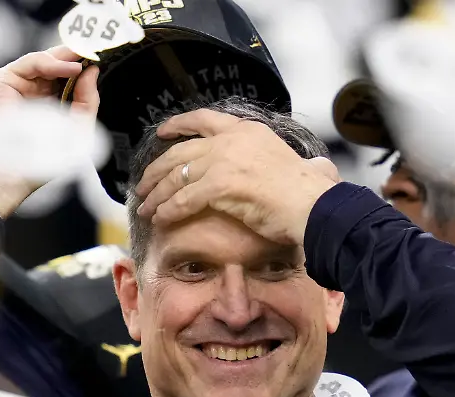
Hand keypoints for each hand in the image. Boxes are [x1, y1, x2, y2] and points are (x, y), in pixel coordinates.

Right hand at [0, 46, 99, 218]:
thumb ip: (87, 101)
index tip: (108, 60)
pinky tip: (71, 69)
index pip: (72, 79)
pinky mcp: (6, 81)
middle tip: (101, 48)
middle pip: (60, 65)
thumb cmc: (38, 163)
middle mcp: (37, 93)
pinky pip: (32, 63)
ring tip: (88, 58)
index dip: (88, 68)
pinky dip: (53, 62)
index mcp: (54, 105)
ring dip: (69, 57)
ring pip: (47, 60)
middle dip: (80, 56)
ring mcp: (21, 86)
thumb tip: (92, 71)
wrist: (9, 174)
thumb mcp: (77, 131)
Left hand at [134, 109, 340, 245]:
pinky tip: (160, 219)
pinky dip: (168, 210)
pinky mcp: (220, 185)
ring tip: (145, 207)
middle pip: (180, 151)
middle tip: (143, 185)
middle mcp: (231, 140)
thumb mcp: (277, 159)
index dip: (178, 125)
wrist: (312, 205)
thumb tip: (251, 168)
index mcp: (245, 130)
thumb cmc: (302, 193)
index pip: (203, 119)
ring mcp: (224, 160)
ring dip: (157, 194)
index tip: (162, 132)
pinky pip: (183, 199)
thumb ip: (258, 156)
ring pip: (177, 176)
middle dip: (156, 170)